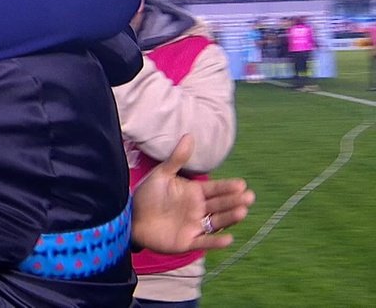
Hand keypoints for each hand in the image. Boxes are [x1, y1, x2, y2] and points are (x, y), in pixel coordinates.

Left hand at [131, 134, 254, 253]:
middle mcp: (198, 209)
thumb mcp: (162, 174)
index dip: (228, 187)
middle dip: (234, 201)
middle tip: (249, 196)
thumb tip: (189, 135)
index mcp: (194, 193)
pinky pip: (204, 242)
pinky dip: (216, 242)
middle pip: (220, 205)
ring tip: (242, 212)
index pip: (215, 189)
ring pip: (217, 222)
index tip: (242, 184)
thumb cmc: (147, 195)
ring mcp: (194, 226)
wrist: (129, 217)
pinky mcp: (187, 242)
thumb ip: (177, 158)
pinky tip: (228, 239)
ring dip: (229, 218)